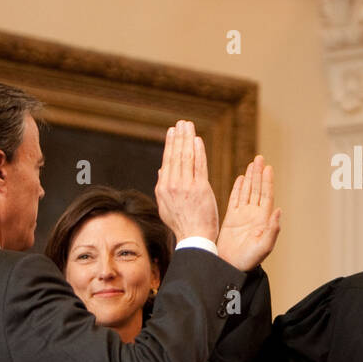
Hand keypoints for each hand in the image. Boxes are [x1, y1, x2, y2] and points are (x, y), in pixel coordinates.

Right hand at [155, 120, 218, 243]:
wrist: (194, 238)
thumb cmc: (182, 224)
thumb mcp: (166, 207)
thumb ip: (163, 187)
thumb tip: (162, 170)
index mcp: (163, 189)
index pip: (167, 161)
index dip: (170, 144)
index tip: (173, 132)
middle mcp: (172, 185)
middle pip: (176, 155)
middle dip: (179, 137)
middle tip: (182, 123)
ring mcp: (186, 186)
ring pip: (186, 157)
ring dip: (188, 139)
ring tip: (189, 126)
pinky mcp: (200, 188)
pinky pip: (199, 165)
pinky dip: (198, 151)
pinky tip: (198, 140)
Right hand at [216, 155, 280, 271]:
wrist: (231, 267)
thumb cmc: (249, 260)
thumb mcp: (263, 246)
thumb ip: (272, 230)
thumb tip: (278, 211)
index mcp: (262, 220)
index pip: (266, 195)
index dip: (267, 181)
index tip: (268, 167)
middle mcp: (254, 215)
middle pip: (257, 190)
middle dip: (258, 174)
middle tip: (259, 158)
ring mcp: (242, 216)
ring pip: (247, 192)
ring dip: (250, 178)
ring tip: (252, 164)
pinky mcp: (231, 219)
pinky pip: (235, 199)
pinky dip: (238, 188)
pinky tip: (241, 179)